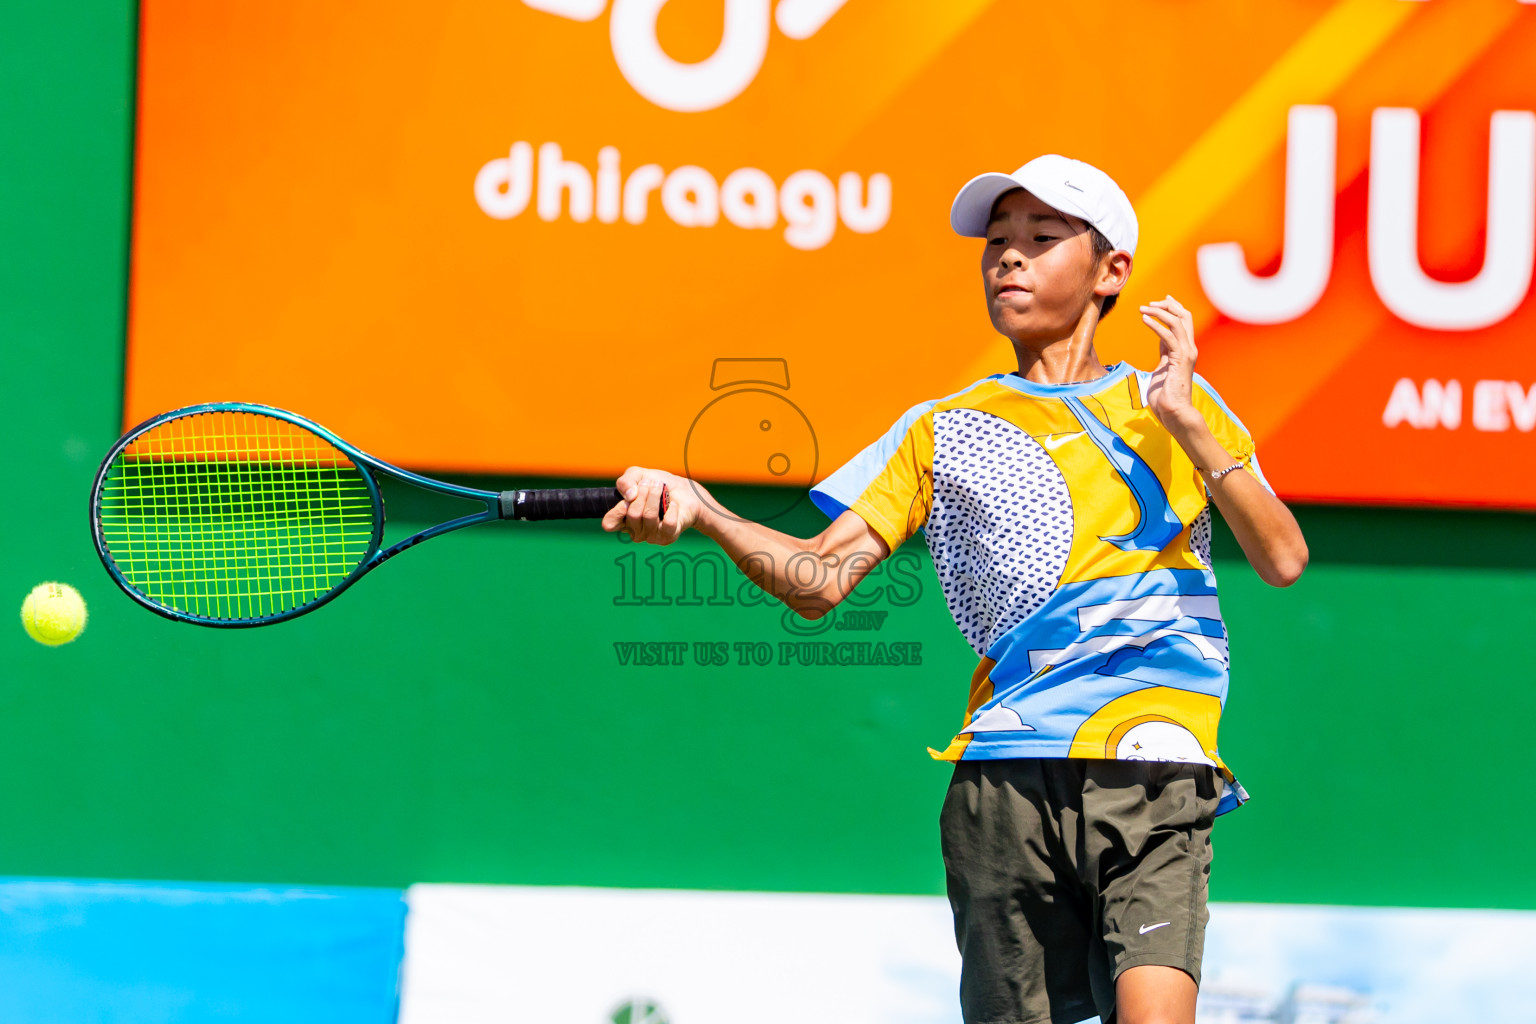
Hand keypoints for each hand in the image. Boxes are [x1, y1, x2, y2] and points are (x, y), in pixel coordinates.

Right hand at [601, 466, 709, 544]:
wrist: (685, 491)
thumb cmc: (658, 485)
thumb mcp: (637, 475)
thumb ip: (625, 481)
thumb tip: (629, 496)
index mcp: (623, 518)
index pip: (609, 524)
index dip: (616, 511)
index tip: (628, 498)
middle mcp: (635, 531)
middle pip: (633, 515)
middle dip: (643, 493)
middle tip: (652, 483)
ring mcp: (651, 536)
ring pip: (649, 517)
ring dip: (656, 496)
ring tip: (661, 487)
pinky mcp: (668, 536)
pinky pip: (667, 523)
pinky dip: (671, 508)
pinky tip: (672, 503)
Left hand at [1140, 295, 1202, 434]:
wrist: (1174, 412)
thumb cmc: (1166, 397)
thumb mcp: (1162, 370)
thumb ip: (1163, 357)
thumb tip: (1160, 347)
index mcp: (1184, 351)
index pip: (1184, 322)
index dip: (1174, 308)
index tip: (1162, 300)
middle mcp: (1188, 349)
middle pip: (1184, 317)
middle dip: (1168, 306)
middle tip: (1150, 303)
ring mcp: (1186, 353)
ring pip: (1177, 322)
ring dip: (1159, 312)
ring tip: (1143, 309)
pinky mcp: (1180, 359)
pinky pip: (1169, 336)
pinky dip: (1156, 325)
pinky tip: (1145, 319)